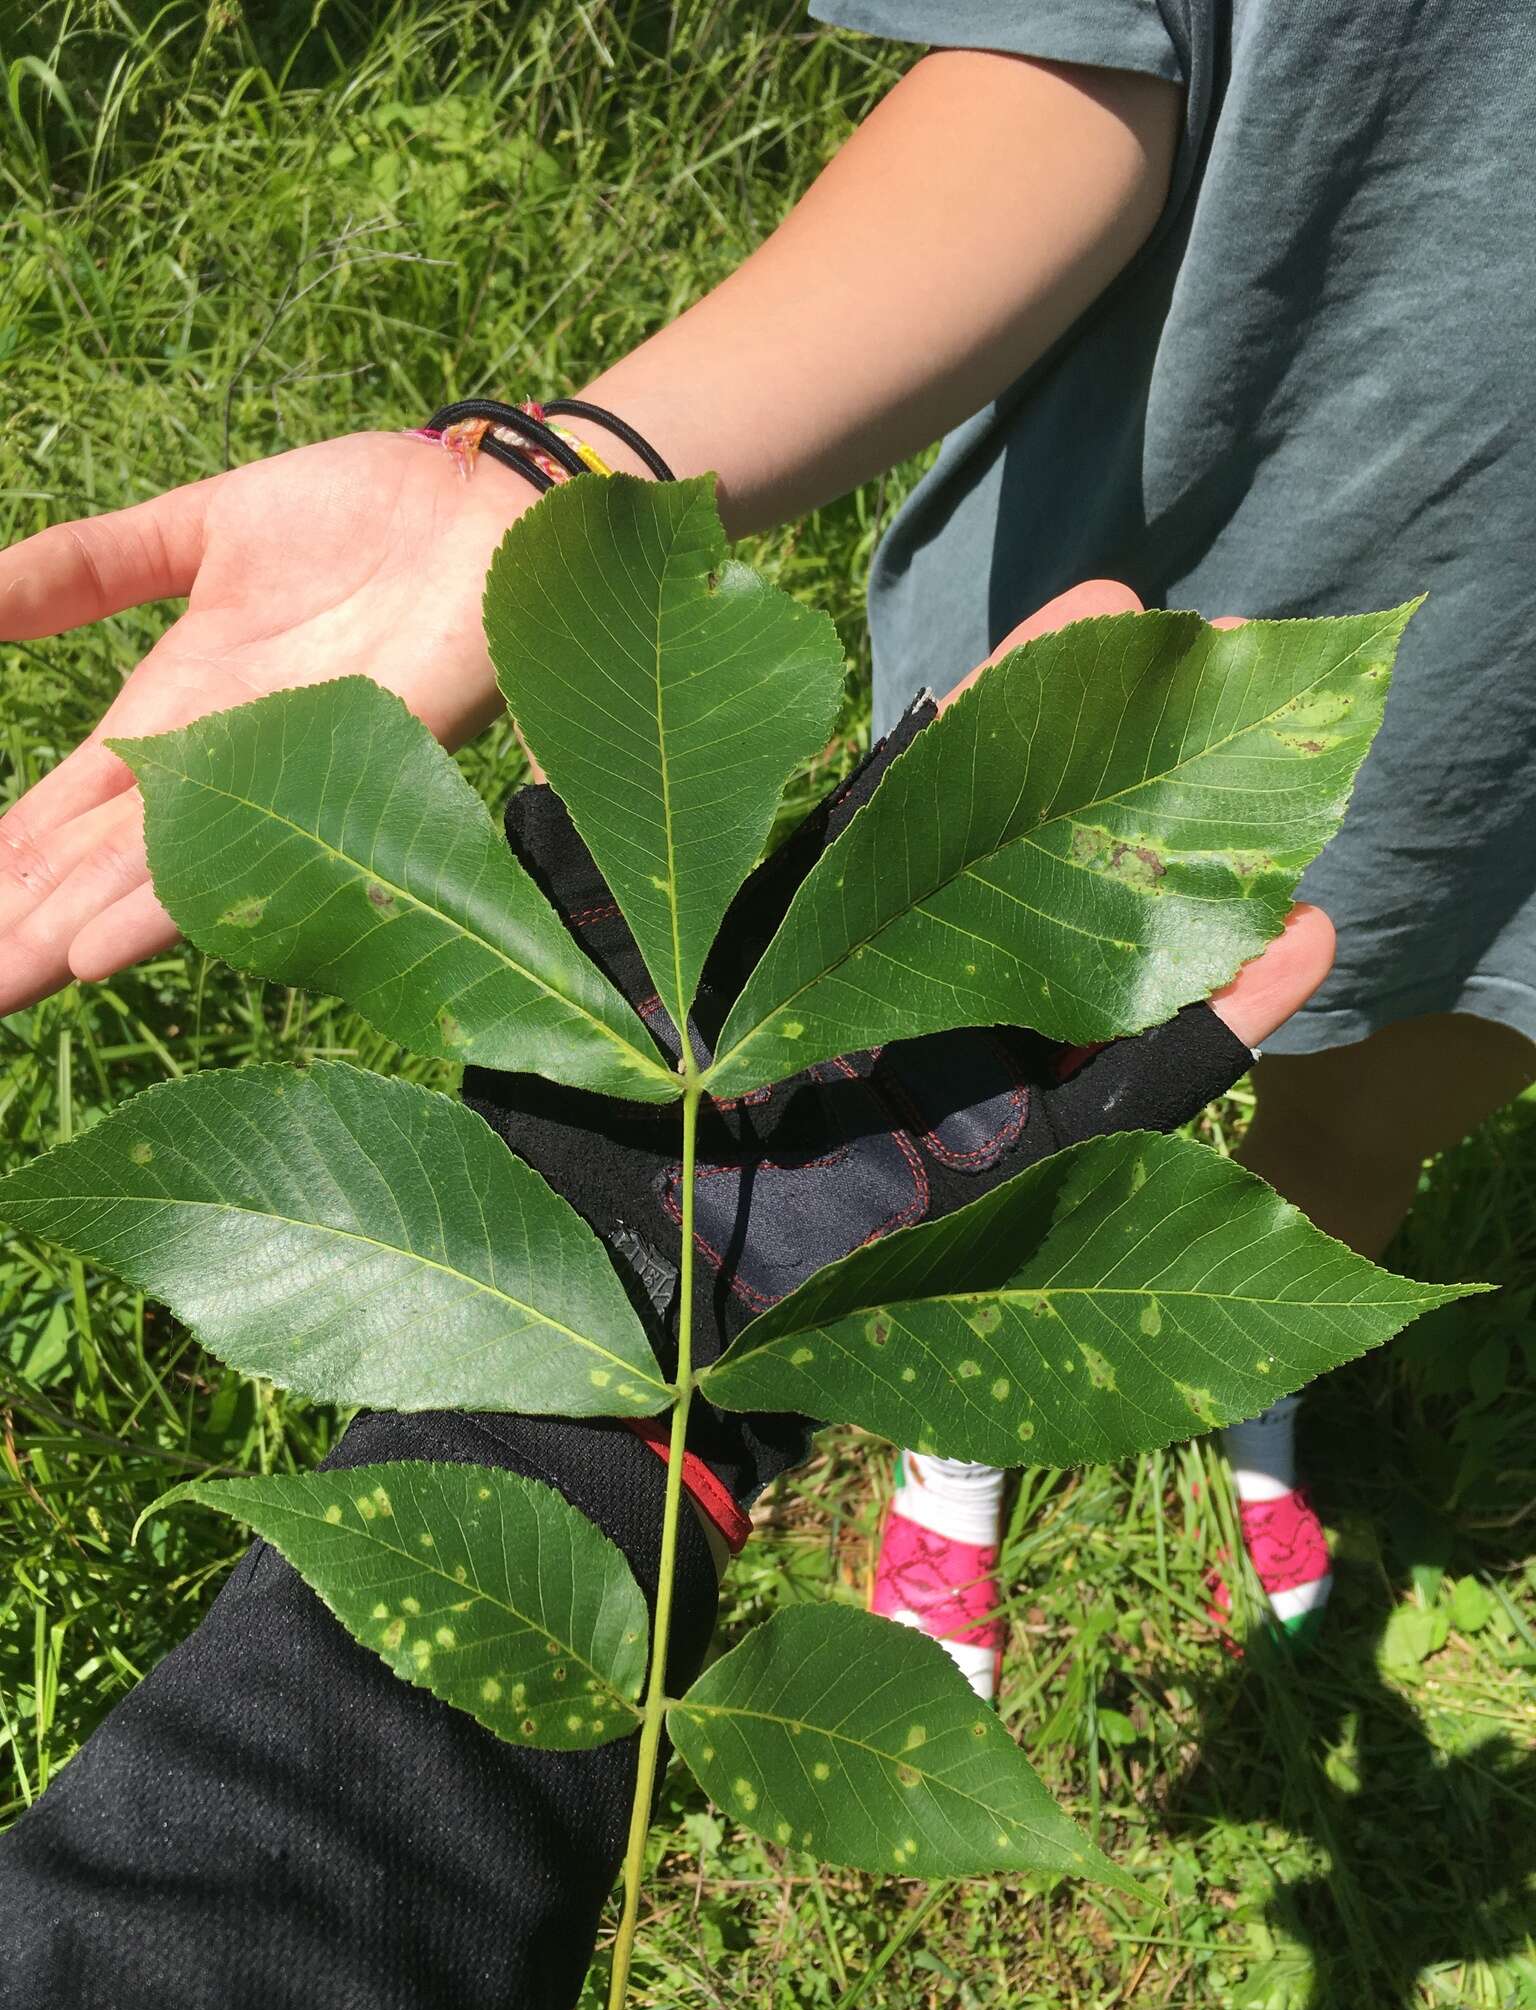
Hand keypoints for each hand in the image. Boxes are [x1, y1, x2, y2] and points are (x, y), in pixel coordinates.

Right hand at [0, 430, 539, 1012]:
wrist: (481, 503)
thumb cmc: (359, 515)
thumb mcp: (198, 530)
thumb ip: (94, 566)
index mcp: (176, 714)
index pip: (66, 814)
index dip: (7, 865)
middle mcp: (217, 766)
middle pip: (92, 865)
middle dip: (19, 924)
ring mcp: (277, 779)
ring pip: (145, 877)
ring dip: (67, 934)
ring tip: (0, 986)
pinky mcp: (345, 774)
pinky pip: (243, 854)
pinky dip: (165, 904)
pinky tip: (98, 950)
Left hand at [467, 581, 1335, 1375]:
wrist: (593, 1350)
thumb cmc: (556, 1168)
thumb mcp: (546, 1006)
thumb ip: (558, 885)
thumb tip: (542, 754)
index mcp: (806, 947)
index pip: (920, 799)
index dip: (1008, 704)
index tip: (1103, 606)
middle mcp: (903, 1005)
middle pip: (1034, 858)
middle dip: (1124, 758)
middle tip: (1229, 648)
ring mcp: (967, 1095)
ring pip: (1099, 967)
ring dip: (1191, 873)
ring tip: (1288, 779)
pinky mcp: (1008, 1189)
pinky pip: (1126, 1106)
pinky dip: (1210, 1032)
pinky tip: (1298, 942)